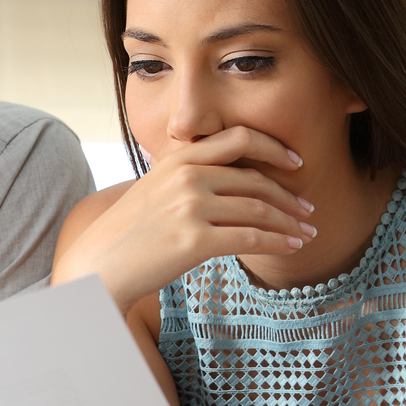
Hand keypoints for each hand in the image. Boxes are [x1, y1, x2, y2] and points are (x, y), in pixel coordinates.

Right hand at [53, 127, 313, 308]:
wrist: (98, 266)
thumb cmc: (128, 234)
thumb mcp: (154, 190)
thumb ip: (187, 178)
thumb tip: (226, 182)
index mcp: (179, 158)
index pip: (239, 139)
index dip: (274, 148)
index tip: (295, 162)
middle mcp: (188, 176)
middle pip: (255, 180)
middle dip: (288, 197)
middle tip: (308, 209)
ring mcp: (191, 207)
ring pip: (259, 210)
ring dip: (290, 222)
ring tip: (307, 233)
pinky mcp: (194, 240)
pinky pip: (251, 238)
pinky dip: (278, 242)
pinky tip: (292, 247)